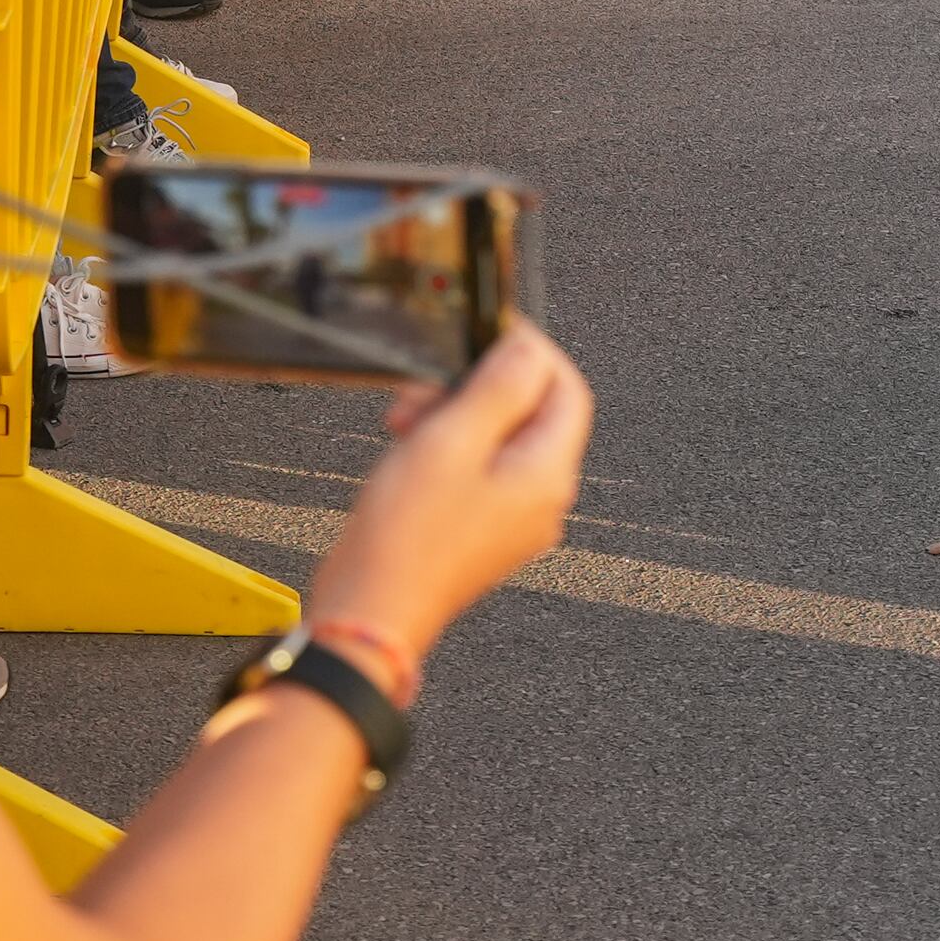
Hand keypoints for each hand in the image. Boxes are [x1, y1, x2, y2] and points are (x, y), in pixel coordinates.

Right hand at [304, 319, 593, 659]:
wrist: (371, 609)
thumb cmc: (407, 536)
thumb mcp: (451, 439)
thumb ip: (499, 387)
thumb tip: (530, 348)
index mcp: (547, 476)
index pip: (568, 391)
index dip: (532, 352)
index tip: (490, 331)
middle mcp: (541, 500)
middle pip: (529, 414)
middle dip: (476, 387)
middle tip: (427, 388)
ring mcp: (513, 519)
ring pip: (497, 439)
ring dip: (452, 416)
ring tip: (405, 422)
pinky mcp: (481, 530)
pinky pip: (477, 470)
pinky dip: (445, 448)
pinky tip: (407, 450)